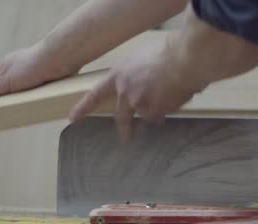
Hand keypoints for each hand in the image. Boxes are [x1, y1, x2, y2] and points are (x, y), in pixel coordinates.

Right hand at [0, 43, 76, 104]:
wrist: (60, 58)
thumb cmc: (32, 65)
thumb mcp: (5, 81)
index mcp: (7, 67)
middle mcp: (21, 69)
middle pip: (14, 91)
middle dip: (16, 102)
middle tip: (18, 114)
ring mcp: (37, 74)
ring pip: (30, 93)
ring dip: (32, 101)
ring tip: (33, 109)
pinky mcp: (51, 78)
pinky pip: (45, 93)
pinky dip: (44, 98)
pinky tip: (45, 104)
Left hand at [68, 38, 204, 141]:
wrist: (183, 61)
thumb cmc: (166, 51)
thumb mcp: (141, 56)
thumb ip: (136, 73)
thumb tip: (142, 84)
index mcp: (119, 75)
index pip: (96, 93)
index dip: (84, 107)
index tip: (74, 117)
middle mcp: (127, 93)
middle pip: (122, 117)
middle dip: (125, 129)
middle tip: (126, 137)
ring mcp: (141, 105)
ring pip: (149, 114)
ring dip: (158, 110)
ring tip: (172, 95)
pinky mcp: (157, 113)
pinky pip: (163, 115)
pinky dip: (169, 109)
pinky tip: (177, 97)